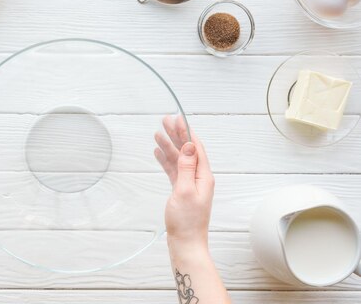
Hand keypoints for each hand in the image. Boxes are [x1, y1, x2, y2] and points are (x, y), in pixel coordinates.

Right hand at [154, 115, 214, 250]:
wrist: (185, 243)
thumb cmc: (186, 221)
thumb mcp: (184, 190)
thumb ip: (186, 167)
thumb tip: (189, 146)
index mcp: (204, 176)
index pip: (196, 147)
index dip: (186, 131)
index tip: (177, 118)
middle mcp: (199, 178)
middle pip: (187, 151)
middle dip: (176, 135)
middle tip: (165, 120)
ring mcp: (190, 184)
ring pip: (178, 159)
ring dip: (169, 146)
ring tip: (157, 133)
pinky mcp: (181, 190)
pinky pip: (174, 170)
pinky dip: (166, 160)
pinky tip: (158, 153)